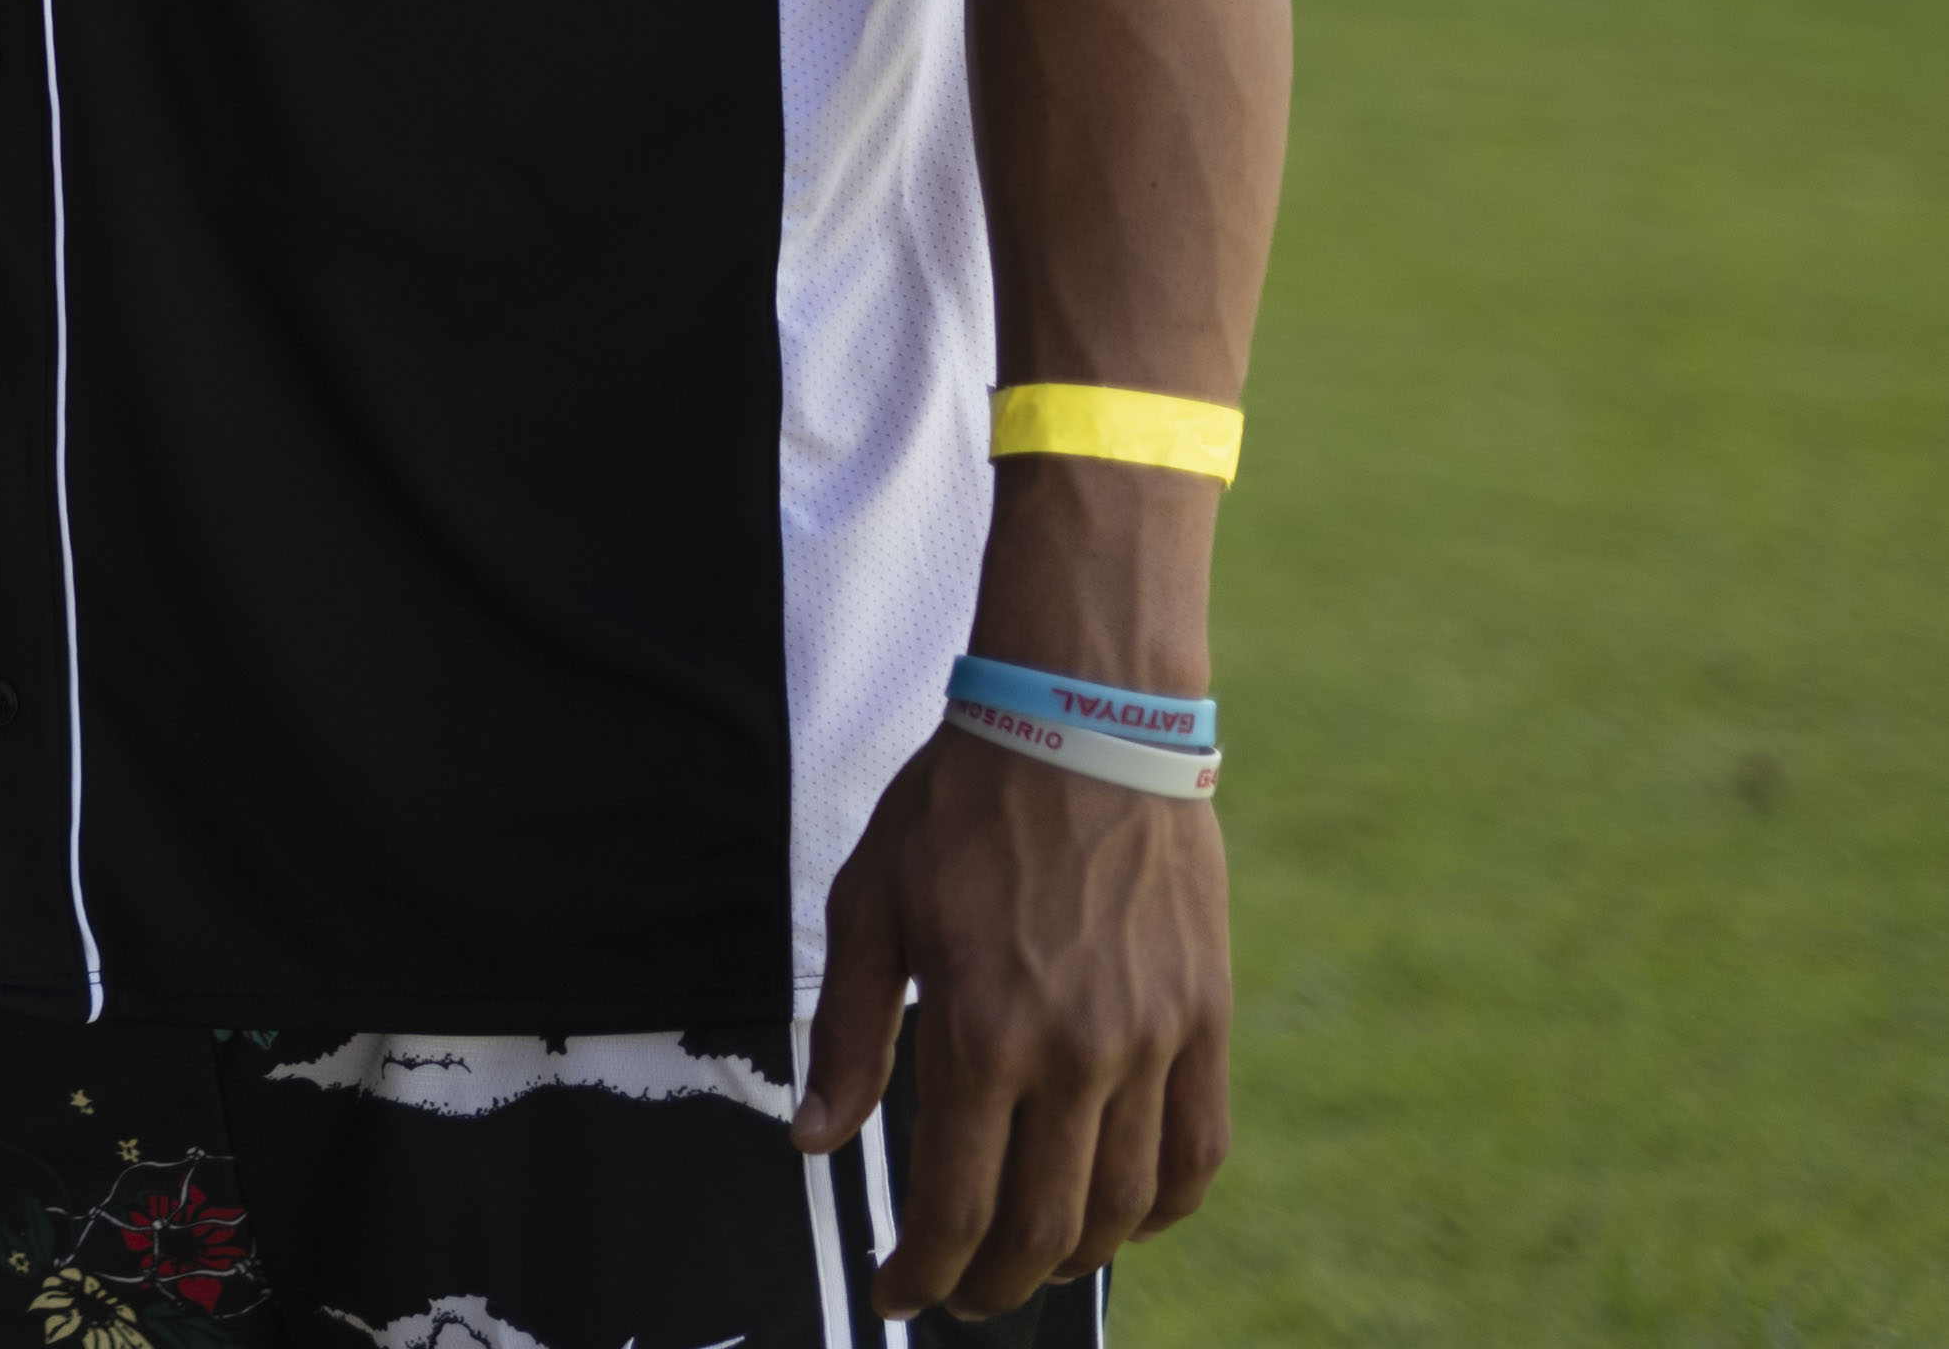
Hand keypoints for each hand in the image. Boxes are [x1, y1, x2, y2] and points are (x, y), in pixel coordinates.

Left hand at [792, 727, 1229, 1317]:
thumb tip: (813, 1140)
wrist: (1081, 728)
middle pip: (1044, 1227)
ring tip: (1026, 1262)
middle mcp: (1075, 1054)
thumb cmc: (959, 811)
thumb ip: (849, 1038)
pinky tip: (1119, 1218)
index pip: (956, 1204)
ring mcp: (1152, 1043)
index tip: (896, 1293)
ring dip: (1071, 1258)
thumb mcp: (870, 908)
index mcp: (981, 1032)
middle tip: (956, 1295)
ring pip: (1122, 1206)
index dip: (923, 1270)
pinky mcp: (1205, 1021)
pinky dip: (1160, 1208)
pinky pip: (1197, 1153)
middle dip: (992, 1284)